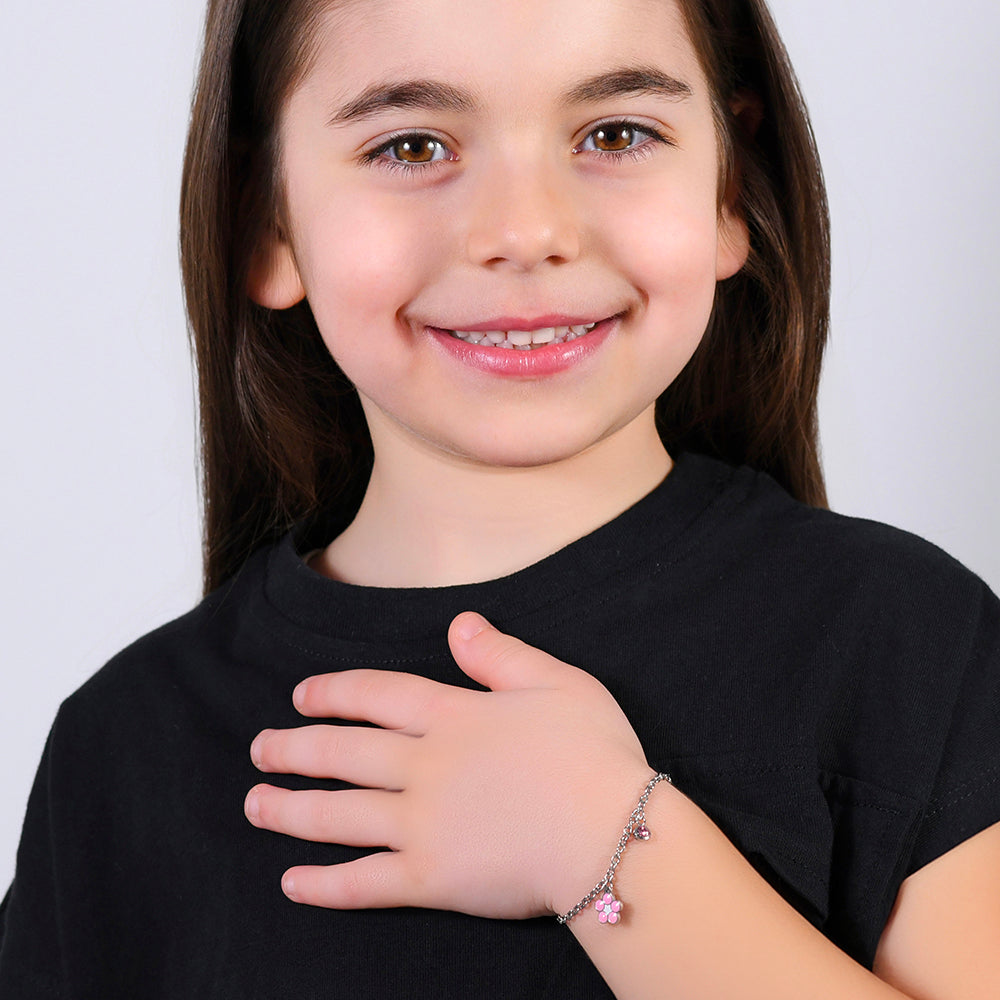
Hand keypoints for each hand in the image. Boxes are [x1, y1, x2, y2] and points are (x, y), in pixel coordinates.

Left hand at [245, 611, 652, 918]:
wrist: (613, 835)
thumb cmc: (595, 755)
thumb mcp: (556, 682)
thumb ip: (500, 654)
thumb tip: (458, 623)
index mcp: (453, 716)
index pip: (377, 695)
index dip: (333, 692)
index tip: (301, 696)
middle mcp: (424, 766)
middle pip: (342, 753)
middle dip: (295, 749)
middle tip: (260, 750)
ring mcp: (421, 824)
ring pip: (337, 814)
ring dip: (290, 809)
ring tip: (255, 803)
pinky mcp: (430, 879)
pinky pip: (363, 884)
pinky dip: (323, 885)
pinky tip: (292, 883)